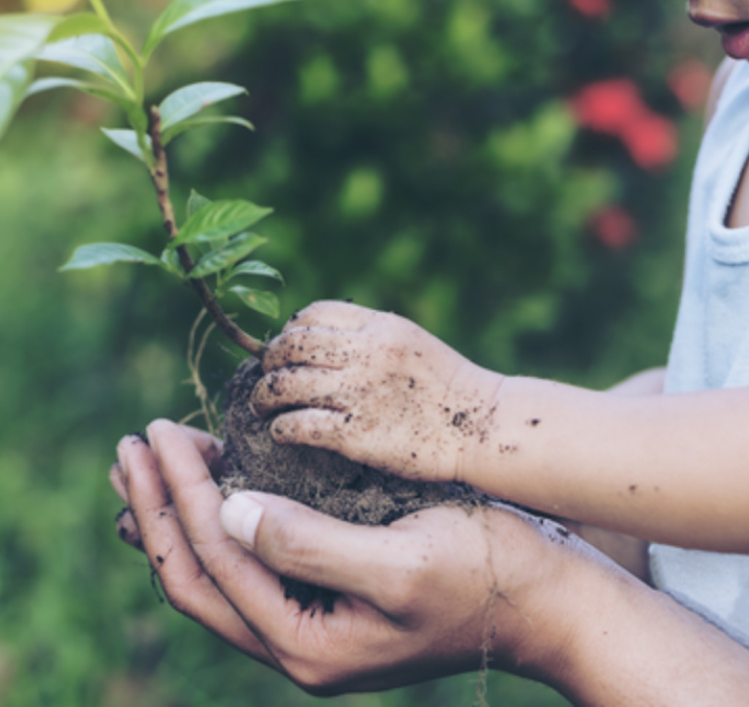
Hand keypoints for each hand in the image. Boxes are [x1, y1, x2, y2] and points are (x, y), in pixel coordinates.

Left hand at [108, 420, 585, 692]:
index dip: (177, 493)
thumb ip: (308, 541)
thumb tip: (227, 510)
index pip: (212, 561)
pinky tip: (201, 487)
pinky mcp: (320, 609)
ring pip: (210, 576)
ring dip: (173, 516)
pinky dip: (209, 526)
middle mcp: (294, 650)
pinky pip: (241, 571)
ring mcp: (305, 633)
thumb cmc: (490, 573)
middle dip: (154, 509)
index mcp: (305, 645)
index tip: (158, 430)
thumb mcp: (403, 557)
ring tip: (144, 460)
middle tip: (130, 443)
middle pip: (191, 578)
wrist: (554, 608)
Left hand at [252, 300, 505, 481]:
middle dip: (270, 362)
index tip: (286, 350)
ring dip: (264, 396)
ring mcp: (359, 394)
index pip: (312, 314)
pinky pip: (298, 425)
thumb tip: (315, 339)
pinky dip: (280, 429)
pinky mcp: (356, 434)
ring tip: (263, 406)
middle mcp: (366, 354)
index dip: (289, 331)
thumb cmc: (447, 387)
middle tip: (268, 378)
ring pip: (284, 385)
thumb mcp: (409, 341)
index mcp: (379, 326)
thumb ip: (367, 336)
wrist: (486, 428)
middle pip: (290, 347)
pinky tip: (281, 433)